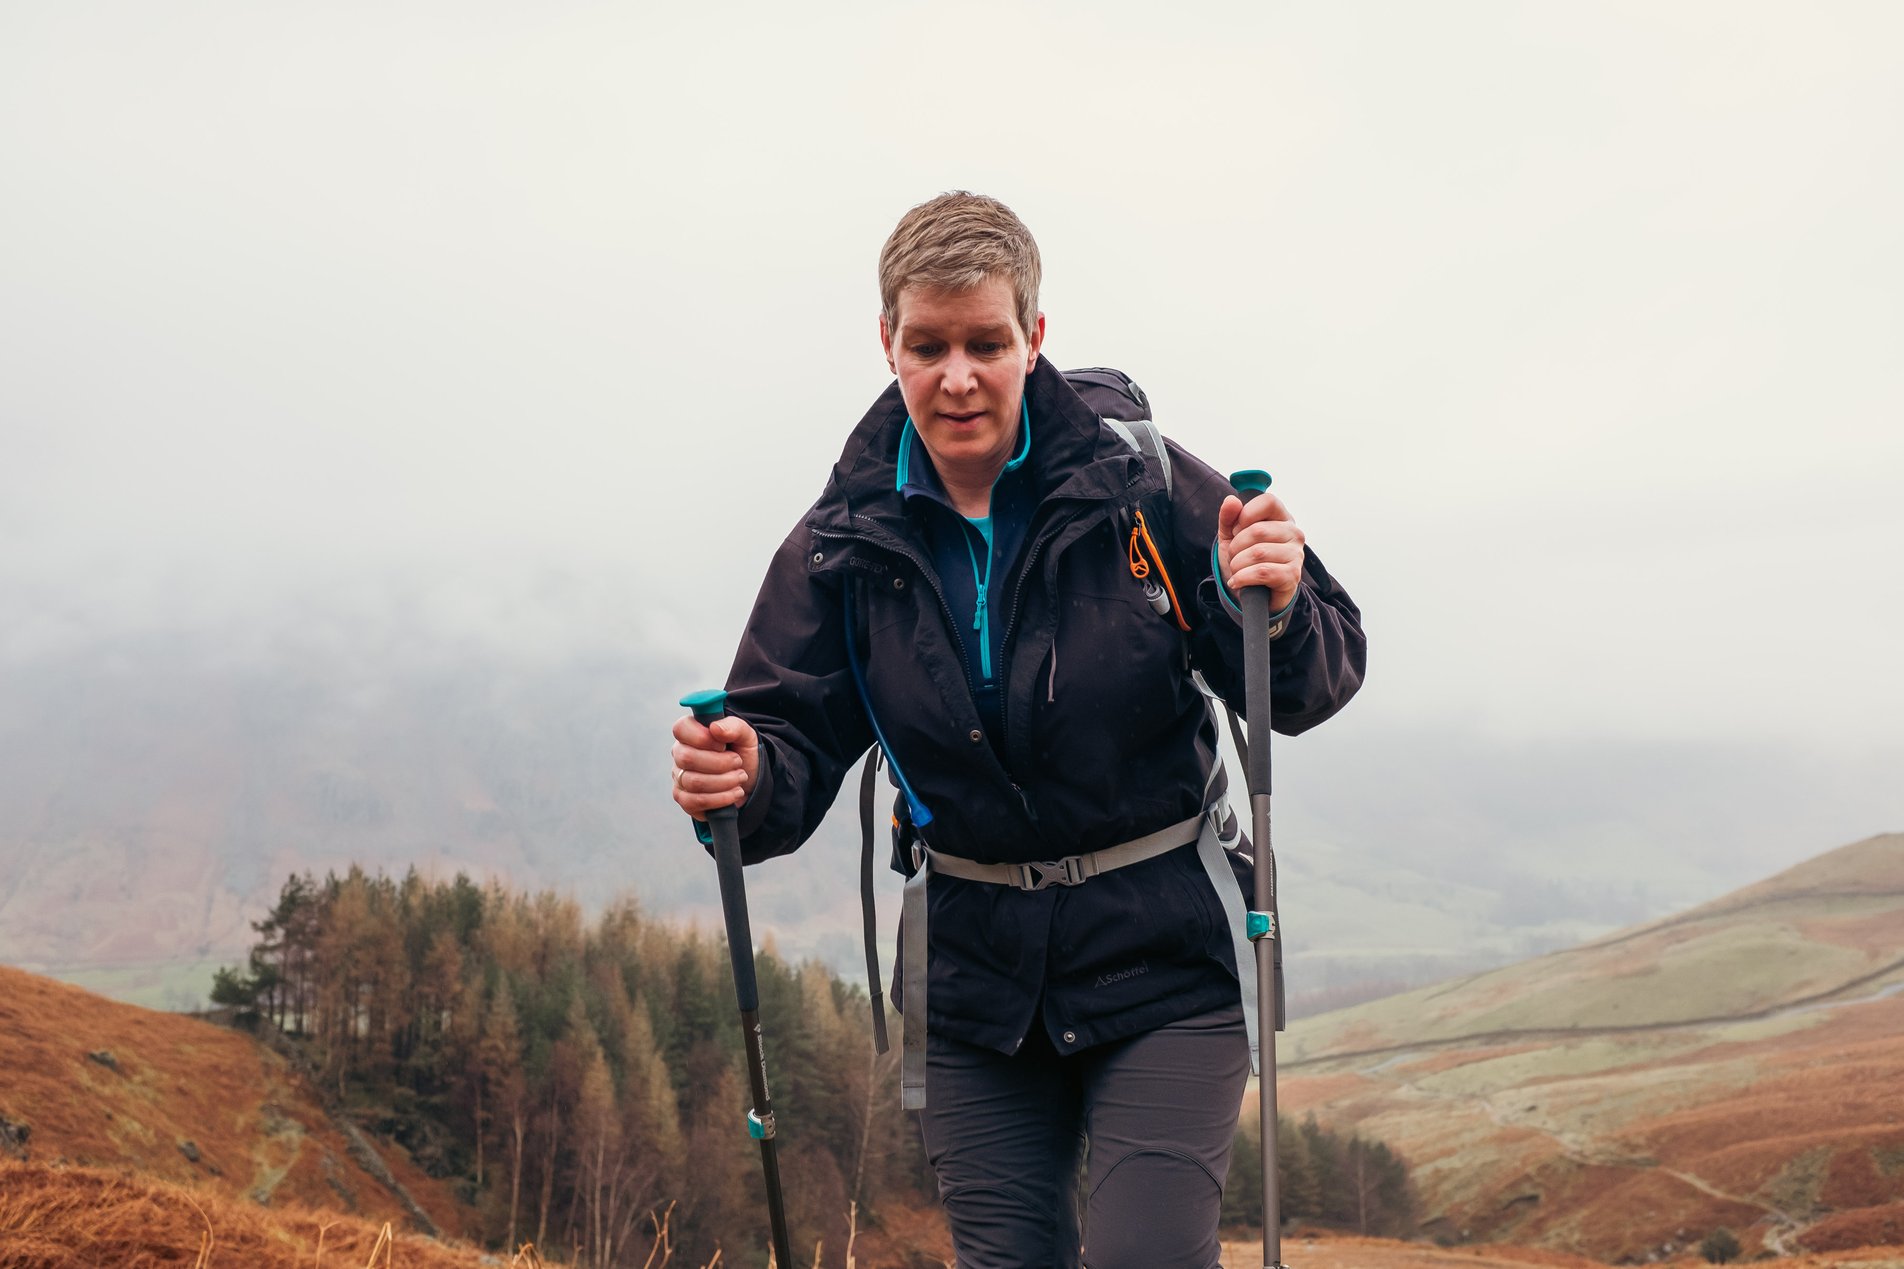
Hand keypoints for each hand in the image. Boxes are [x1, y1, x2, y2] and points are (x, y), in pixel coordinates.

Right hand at [670, 712, 758, 821]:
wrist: (750, 782)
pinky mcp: (684, 799)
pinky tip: (735, 792)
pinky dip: (721, 798)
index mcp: (690, 732)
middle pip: (687, 758)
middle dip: (720, 763)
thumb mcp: (746, 736)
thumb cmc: (742, 754)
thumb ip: (733, 726)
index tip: (723, 745)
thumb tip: (715, 728)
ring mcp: (679, 777)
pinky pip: (696, 801)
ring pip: (694, 782)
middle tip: (738, 762)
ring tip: (740, 777)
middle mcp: (680, 754)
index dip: (702, 737)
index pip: (681, 728)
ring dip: (724, 781)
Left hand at [1216, 490, 1305, 613]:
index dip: (1246, 514)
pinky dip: (1242, 578)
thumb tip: (1231, 500)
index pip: (1268, 501)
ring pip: (1258, 553)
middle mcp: (1293, 533)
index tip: (1236, 529)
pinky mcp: (1292, 575)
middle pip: (1258, 530)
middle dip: (1236, 546)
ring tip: (1237, 570)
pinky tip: (1237, 582)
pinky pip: (1262, 572)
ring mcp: (1296, 554)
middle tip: (1234, 556)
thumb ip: (1229, 517)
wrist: (1251, 593)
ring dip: (1238, 564)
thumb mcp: (1230, 537)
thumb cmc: (1244, 560)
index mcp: (1281, 518)